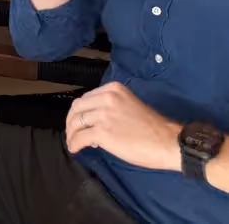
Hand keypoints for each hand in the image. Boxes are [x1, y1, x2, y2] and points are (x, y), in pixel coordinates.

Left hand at [66, 83, 180, 171]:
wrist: (168, 142)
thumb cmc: (154, 128)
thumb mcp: (130, 106)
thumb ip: (110, 107)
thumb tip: (92, 121)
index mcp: (113, 89)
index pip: (86, 98)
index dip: (80, 111)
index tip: (80, 120)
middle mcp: (106, 98)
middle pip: (77, 107)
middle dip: (71, 120)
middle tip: (72, 131)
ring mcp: (103, 114)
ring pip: (76, 122)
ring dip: (71, 133)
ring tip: (72, 142)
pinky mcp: (102, 132)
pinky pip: (80, 137)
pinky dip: (74, 143)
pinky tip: (75, 149)